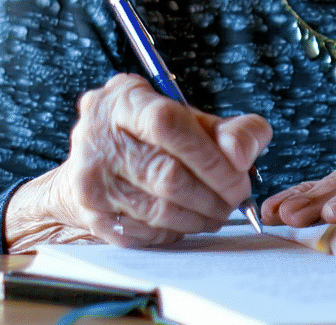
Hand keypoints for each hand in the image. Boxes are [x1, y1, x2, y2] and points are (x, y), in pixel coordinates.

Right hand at [7, 73, 271, 249]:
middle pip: (167, 176)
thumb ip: (226, 128)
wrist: (91, 157)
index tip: (240, 170)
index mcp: (122, 102)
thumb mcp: (186, 114)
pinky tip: (188, 218)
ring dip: (201, 216)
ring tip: (218, 209)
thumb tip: (243, 154)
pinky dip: (178, 230)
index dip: (209, 154)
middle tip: (236, 196)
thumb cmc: (148, 133)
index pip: (167, 125)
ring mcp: (92, 182)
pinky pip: (148, 234)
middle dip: (215, 192)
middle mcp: (98, 140)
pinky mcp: (94, 217)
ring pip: (161, 211)